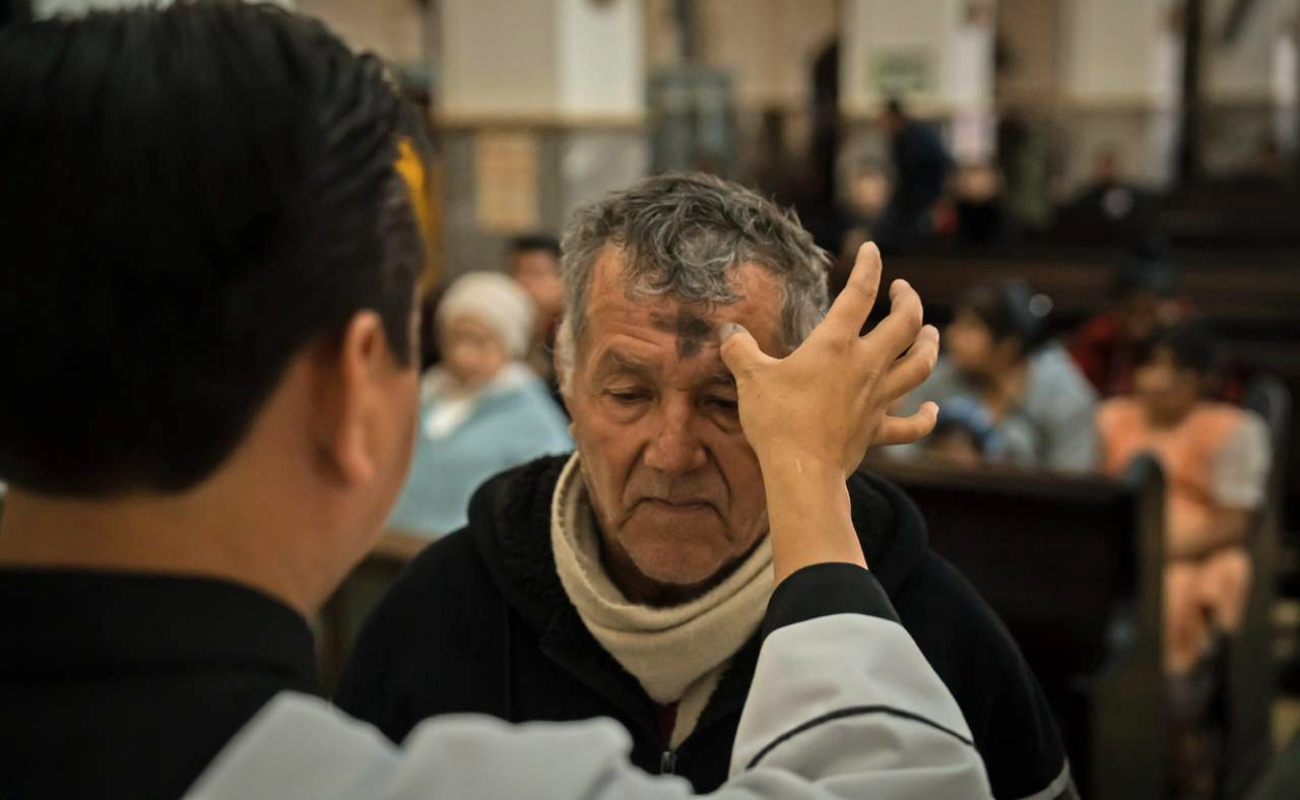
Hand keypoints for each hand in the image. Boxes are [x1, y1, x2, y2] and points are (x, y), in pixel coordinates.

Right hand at [719, 242, 938, 478]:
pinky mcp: (878, 430)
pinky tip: (932, 410)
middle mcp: (866, 364)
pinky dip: (925, 418)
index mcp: (835, 344)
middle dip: (909, 301)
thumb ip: (740, 350)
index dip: (868, 265)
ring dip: (929, 346)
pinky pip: (912, 425)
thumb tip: (728, 333)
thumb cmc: (777, 420)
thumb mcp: (751, 378)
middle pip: (906, 324)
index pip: (859, 293)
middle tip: (903, 290)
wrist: (802, 470)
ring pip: (920, 366)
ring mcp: (877, 398)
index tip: (870, 248)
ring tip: (930, 334)